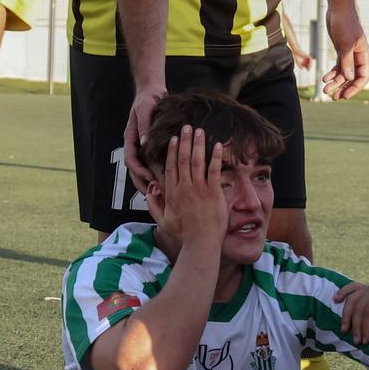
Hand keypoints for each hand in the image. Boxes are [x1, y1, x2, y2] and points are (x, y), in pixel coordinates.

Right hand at [120, 82, 168, 195]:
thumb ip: (145, 125)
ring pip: (142, 169)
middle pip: (134, 169)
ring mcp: (141, 146)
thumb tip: (144, 143)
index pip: (130, 159)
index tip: (149, 177)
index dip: (139, 171)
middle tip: (155, 193)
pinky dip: (157, 173)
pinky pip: (151, 163)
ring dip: (149, 181)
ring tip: (160, 193)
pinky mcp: (151, 147)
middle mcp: (135, 144)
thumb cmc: (148, 99)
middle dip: (143, 182)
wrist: (151, 91)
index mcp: (131, 137)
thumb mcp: (145, 109)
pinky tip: (167, 180)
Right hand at [146, 126, 230, 259]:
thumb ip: (154, 205)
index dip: (172, 151)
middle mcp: (184, 187)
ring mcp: (199, 189)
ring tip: (199, 130)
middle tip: (186, 127)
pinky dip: (215, 157)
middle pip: (183, 159)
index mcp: (172, 193)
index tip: (174, 139)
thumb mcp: (162, 220)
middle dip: (184, 141)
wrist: (201, 242)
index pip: (171, 167)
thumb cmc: (183, 234)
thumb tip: (150, 190)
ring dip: (198, 144)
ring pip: (197, 161)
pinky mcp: (213, 192)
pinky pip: (214, 170)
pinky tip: (217, 145)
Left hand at [322, 0, 368, 99]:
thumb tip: (349, 78)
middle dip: (343, 87)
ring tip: (325, 89)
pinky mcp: (342, 50)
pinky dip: (332, 73)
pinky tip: (324, 78)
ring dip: (336, 82)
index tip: (345, 96)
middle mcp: (359, 56)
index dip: (355, 88)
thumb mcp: (345, 43)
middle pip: (353, 77)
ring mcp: (350, 53)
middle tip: (333, 97)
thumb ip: (347, 61)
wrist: (338, 8)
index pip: (364, 76)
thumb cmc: (345, 23)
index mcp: (364, 54)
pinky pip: (339, 66)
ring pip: (345, 73)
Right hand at [335, 280, 368, 340]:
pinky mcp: (367, 289)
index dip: (365, 327)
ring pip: (352, 300)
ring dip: (346, 316)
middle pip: (359, 307)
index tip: (364, 341)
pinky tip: (335, 300)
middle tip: (356, 342)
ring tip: (345, 331)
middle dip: (356, 325)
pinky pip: (351, 288)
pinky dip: (343, 293)